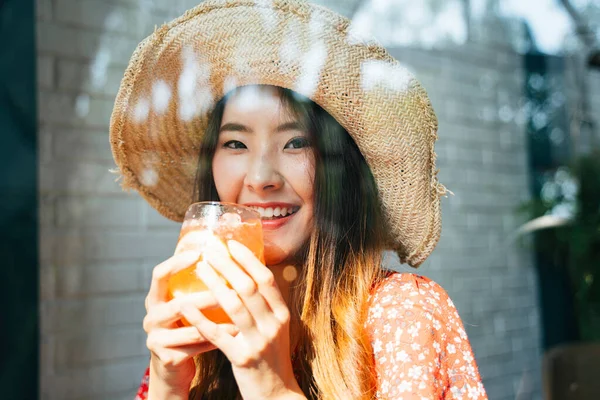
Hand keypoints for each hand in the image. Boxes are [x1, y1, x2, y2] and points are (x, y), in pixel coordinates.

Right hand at [143, 251, 239, 396]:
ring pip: (190, 329)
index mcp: (155, 299)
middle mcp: (151, 317)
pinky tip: (234, 333)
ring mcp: (156, 340)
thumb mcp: (183, 305)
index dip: (176, 263)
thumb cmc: (184, 326)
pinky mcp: (167, 358)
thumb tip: (225, 256)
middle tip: (232, 291)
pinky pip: (196, 347)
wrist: (171, 367)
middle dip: (207, 298)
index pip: (159, 275)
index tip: (199, 253)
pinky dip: (217, 339)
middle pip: (178, 304)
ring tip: (240, 315)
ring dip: (218, 322)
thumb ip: (194, 286)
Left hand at [180, 239, 303, 399]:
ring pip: (234, 305)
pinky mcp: (242, 358)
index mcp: (282, 315)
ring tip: (200, 268)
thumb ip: (265, 306)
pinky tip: (186, 305)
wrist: (276, 395)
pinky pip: (217, 333)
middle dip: (228, 265)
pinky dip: (200, 317)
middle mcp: (273, 325)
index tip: (231, 244)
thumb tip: (246, 276)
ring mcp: (258, 342)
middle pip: (248, 287)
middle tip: (210, 250)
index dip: (248, 259)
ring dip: (214, 284)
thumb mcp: (276, 329)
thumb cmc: (271, 357)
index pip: (266, 279)